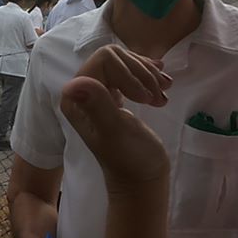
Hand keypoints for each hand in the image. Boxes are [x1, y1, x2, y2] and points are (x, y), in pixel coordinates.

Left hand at [59, 46, 171, 191]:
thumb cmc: (130, 159)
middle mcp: (82, 92)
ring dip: (148, 75)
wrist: (142, 180)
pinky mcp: (114, 97)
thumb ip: (97, 106)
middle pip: (114, 57)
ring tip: (163, 95)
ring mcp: (98, 93)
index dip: (129, 72)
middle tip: (158, 95)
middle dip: (140, 72)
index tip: (145, 97)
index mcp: (75, 98)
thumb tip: (75, 84)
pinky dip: (148, 77)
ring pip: (124, 63)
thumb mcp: (115, 131)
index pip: (103, 59)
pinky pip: (129, 73)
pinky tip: (162, 87)